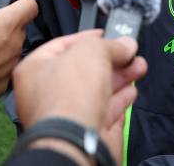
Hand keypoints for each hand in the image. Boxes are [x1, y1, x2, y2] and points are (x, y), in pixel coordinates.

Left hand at [14, 31, 145, 154]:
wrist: (77, 140)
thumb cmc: (68, 96)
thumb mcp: (91, 51)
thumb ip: (110, 45)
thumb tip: (126, 45)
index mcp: (34, 69)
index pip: (62, 45)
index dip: (87, 37)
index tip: (107, 34)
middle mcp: (47, 93)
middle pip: (84, 68)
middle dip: (111, 58)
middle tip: (129, 51)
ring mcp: (67, 114)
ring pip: (97, 89)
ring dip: (120, 76)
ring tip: (139, 66)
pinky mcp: (86, 131)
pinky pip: (105, 110)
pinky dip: (119, 99)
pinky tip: (131, 90)